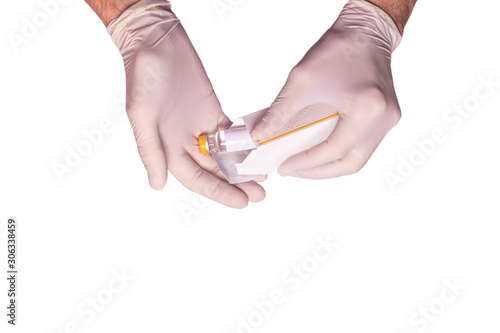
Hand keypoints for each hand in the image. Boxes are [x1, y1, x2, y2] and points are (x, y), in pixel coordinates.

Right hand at [108, 0, 264, 207]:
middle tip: (259, 195)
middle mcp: (183, 141)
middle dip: (235, 184)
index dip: (218, 192)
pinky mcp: (212, 111)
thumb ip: (150, 150)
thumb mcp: (142, 114)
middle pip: (212, 170)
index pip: (195, 178)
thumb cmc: (144, 75)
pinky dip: (242, 144)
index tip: (241, 202)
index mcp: (166, 146)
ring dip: (241, 168)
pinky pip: (230, 133)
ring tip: (262, 178)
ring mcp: (199, 126)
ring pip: (223, 155)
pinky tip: (257, 152)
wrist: (156, 40)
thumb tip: (157, 185)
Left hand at [251, 0, 401, 178]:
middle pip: (351, 163)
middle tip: (295, 170)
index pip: (334, 150)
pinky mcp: (387, 117)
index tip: (285, 167)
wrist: (366, 31)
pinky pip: (363, 146)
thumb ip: (279, 113)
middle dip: (319, 171)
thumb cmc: (338, 48)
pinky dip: (341, 152)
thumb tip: (260, 137)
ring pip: (359, 158)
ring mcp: (389, 119)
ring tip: (306, 163)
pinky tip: (322, 149)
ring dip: (331, 165)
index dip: (306, 163)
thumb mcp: (301, 80)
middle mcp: (383, 118)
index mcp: (366, 108)